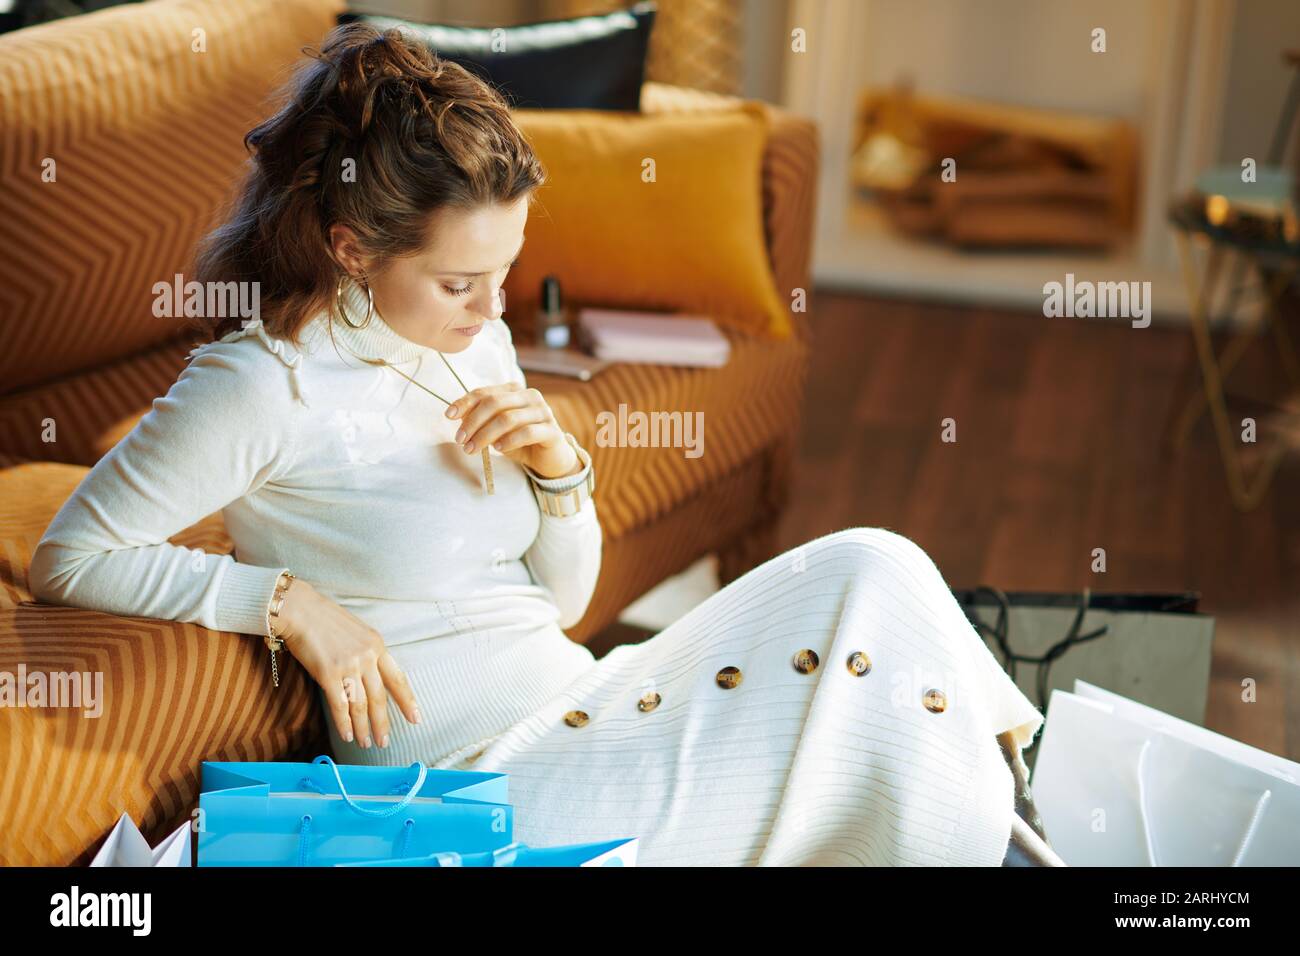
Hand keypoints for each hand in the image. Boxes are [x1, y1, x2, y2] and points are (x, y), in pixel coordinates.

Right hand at [274, 578, 420, 748]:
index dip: (407, 701)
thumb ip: (367, 653)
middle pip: (379, 698)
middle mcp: (367, 657)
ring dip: (363, 728)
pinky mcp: (328, 673)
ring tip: (365, 743)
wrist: (300, 610)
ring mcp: (349, 665)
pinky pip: (339, 704)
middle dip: (382, 724)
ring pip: (360, 705)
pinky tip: (347, 734)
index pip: (397, 679)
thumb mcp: (357, 632)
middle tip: (384, 742)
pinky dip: (344, 722)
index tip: (415, 719)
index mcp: (377, 645)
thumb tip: (371, 678)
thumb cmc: (325, 620)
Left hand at [445, 382, 580, 479]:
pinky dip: (509, 440)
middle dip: (473, 422)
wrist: (549, 459)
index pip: (485, 392)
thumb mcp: (496, 430)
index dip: (465, 402)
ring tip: (472, 449)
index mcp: (515, 391)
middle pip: (495, 403)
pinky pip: (527, 432)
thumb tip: (458, 418)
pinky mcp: (552, 430)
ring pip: (508, 418)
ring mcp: (543, 412)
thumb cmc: (520, 442)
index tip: (449, 415)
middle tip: (460, 440)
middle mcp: (530, 396)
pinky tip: (498, 448)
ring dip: (485, 435)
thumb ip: (481, 420)